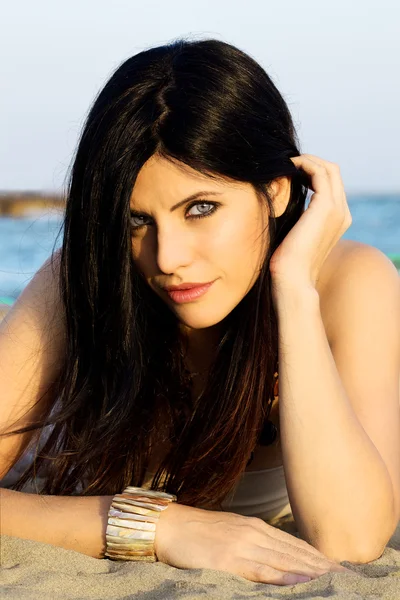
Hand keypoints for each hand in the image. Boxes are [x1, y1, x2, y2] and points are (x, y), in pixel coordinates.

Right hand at [155, 502, 351, 585]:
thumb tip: (274, 555)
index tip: (336, 567)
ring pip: (284, 561)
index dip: (316, 557)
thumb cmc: (198, 532)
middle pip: (295, 553)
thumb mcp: (231, 532)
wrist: (169, 526)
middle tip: (345, 577)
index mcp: (255, 527)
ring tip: (332, 581)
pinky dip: (283, 578)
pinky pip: (261, 571)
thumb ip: (253, 542)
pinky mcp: (228, 560)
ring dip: (310, 573)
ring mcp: (242, 546)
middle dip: (321, 566)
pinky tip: (299, 583)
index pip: (294, 544)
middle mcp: (253, 533)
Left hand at [269, 154, 351, 290]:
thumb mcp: (293, 235)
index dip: (311, 172)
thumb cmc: (287, 263)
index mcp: (338, 220)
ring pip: (328, 169)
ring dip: (307, 161)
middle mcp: (342, 213)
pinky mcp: (326, 207)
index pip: (330, 184)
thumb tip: (279, 203)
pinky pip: (319, 172)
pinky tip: (286, 168)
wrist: (292, 280)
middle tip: (287, 163)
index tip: (290, 171)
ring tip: (286, 163)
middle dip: (310, 162)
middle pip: (332, 172)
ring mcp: (337, 209)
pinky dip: (304, 165)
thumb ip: (296, 218)